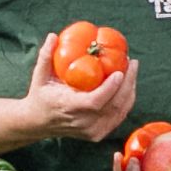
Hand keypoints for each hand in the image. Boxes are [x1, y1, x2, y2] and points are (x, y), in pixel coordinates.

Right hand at [24, 30, 139, 143]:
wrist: (39, 123)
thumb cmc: (40, 96)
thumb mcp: (39, 76)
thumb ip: (45, 56)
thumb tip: (53, 36)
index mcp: (69, 108)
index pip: (94, 102)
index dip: (110, 88)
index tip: (119, 72)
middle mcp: (83, 123)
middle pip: (113, 106)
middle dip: (127, 83)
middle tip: (132, 63)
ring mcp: (92, 131)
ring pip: (120, 111)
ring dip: (130, 90)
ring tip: (132, 70)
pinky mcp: (98, 134)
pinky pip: (119, 116)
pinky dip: (127, 100)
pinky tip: (129, 84)